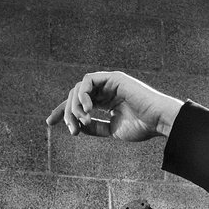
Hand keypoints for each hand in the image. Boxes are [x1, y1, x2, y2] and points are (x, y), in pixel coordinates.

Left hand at [46, 71, 181, 141]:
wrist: (159, 121)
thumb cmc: (142, 127)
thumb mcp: (112, 130)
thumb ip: (95, 127)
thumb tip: (77, 126)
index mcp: (106, 101)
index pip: (78, 103)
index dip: (62, 111)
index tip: (49, 122)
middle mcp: (105, 90)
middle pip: (74, 96)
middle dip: (68, 113)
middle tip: (71, 129)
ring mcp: (109, 82)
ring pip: (78, 89)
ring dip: (74, 106)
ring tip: (81, 121)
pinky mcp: (112, 77)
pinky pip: (87, 81)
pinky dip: (83, 95)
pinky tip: (87, 109)